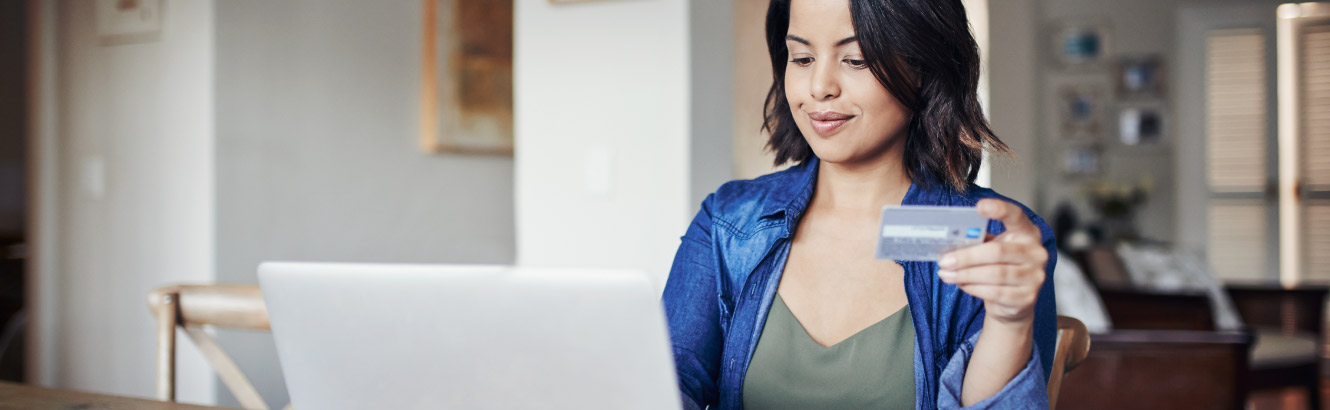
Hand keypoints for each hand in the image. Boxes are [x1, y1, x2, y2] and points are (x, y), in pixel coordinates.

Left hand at [936, 198, 1047, 326]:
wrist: (1014, 302)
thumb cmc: (1000, 267)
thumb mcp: (994, 248)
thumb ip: (979, 241)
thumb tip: (950, 240)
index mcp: (1027, 233)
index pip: (1016, 216)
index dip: (1000, 210)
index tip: (980, 206)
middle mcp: (1036, 253)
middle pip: (997, 252)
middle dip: (966, 257)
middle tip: (944, 260)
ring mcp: (1034, 276)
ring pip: (994, 274)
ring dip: (965, 274)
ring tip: (946, 274)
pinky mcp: (1026, 297)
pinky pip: (994, 292)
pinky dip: (973, 288)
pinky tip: (961, 284)